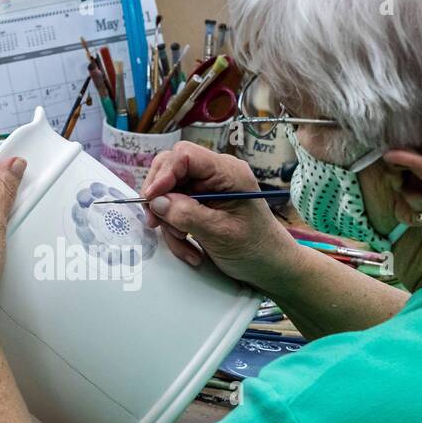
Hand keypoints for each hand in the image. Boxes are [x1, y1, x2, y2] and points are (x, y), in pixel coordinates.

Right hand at [140, 141, 295, 289]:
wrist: (270, 266)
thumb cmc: (255, 249)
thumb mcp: (219, 233)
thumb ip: (187, 214)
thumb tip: (156, 202)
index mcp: (228, 172)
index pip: (185, 155)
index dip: (163, 174)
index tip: (151, 199)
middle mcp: (216, 174)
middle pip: (171, 169)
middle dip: (160, 198)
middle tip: (155, 223)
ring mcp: (208, 188)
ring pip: (169, 193)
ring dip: (169, 221)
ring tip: (183, 243)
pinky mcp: (202, 203)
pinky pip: (176, 209)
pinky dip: (176, 229)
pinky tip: (190, 248)